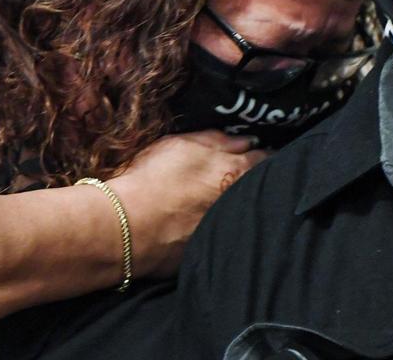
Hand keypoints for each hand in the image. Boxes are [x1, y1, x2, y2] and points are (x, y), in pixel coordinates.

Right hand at [104, 130, 267, 277]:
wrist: (127, 228)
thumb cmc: (151, 179)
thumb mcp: (181, 145)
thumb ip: (218, 141)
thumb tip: (247, 141)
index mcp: (236, 172)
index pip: (265, 159)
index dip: (263, 155)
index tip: (260, 154)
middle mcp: (240, 202)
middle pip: (259, 187)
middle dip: (259, 181)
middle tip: (244, 177)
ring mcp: (228, 229)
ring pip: (245, 212)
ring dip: (241, 205)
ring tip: (221, 200)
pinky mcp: (212, 252)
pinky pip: (226, 236)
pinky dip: (222, 229)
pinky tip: (202, 224)